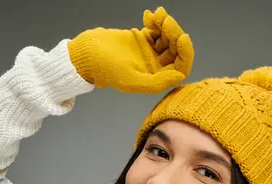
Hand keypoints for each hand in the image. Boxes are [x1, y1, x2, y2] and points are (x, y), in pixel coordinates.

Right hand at [68, 7, 193, 92]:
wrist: (86, 53)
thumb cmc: (106, 69)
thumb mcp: (131, 80)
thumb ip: (156, 82)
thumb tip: (179, 75)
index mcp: (156, 79)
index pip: (180, 67)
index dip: (185, 53)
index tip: (182, 36)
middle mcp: (156, 67)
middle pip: (176, 50)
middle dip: (175, 33)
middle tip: (165, 20)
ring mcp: (150, 53)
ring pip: (168, 38)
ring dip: (166, 25)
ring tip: (157, 14)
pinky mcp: (142, 40)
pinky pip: (157, 30)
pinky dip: (156, 21)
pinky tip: (148, 15)